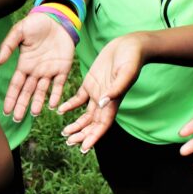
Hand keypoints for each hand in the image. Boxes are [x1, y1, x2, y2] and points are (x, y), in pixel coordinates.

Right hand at [0, 12, 75, 120]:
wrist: (57, 17)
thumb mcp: (19, 31)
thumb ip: (8, 46)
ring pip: (42, 91)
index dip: (11, 98)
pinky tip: (53, 105)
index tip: (6, 110)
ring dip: (38, 102)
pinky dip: (56, 94)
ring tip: (34, 113)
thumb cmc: (35, 23)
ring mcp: (50, 70)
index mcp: (24, 64)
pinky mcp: (63, 68)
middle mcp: (36, 71)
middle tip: (17, 119)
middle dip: (22, 105)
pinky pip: (59, 84)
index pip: (16, 85)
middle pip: (27, 92)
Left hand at [58, 33, 145, 151]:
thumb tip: (102, 103)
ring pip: (85, 115)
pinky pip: (79, 98)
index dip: (94, 137)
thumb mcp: (125, 73)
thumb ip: (115, 89)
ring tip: (65, 133)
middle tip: (69, 142)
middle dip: (82, 134)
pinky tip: (61, 110)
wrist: (130, 45)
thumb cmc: (132, 59)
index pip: (102, 125)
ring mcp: (97, 92)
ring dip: (76, 125)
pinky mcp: (90, 82)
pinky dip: (70, 106)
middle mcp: (104, 100)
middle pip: (92, 124)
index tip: (84, 148)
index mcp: (113, 102)